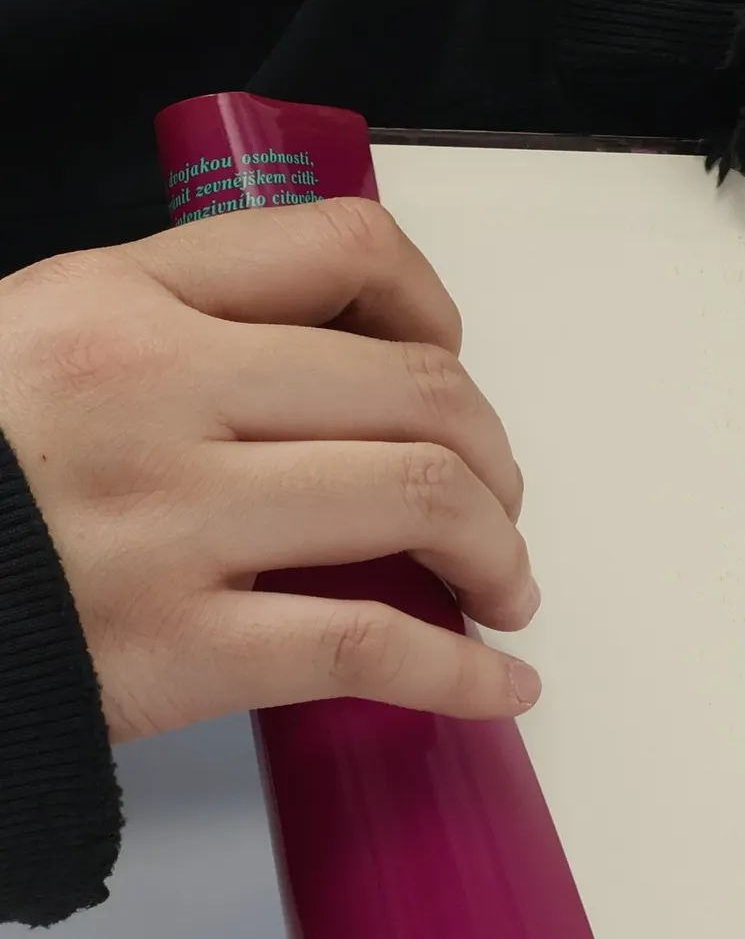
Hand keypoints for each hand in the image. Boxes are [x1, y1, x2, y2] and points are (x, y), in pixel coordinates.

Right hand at [0, 199, 540, 742]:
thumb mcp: (28, 349)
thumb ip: (166, 334)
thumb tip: (329, 368)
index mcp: (120, 302)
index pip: (340, 250)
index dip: (436, 311)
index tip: (451, 371)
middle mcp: (156, 390)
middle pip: (415, 390)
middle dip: (491, 457)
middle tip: (495, 506)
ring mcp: (168, 520)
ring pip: (416, 498)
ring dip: (498, 551)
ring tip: (504, 587)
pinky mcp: (174, 647)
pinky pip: (369, 647)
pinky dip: (463, 676)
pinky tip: (499, 688)